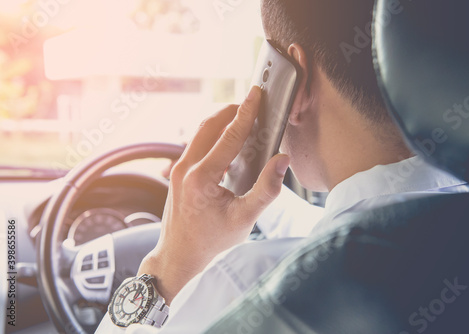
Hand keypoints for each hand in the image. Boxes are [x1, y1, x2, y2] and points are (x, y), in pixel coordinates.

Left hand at [137, 86, 289, 303]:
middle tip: (253, 103)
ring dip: (222, 122)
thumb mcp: (245, 218)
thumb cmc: (212, 241)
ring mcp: (178, 169)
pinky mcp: (178, 172)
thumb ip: (267, 189)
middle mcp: (185, 168)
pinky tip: (229, 141)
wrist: (179, 255)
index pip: (229, 136)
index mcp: (201, 177)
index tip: (256, 93)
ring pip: (200, 133)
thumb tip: (282, 160)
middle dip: (233, 111)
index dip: (246, 113)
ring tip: (244, 118)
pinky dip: (214, 136)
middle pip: (210, 126)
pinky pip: (196, 144)